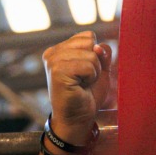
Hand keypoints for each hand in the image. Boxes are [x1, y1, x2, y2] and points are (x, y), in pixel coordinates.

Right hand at [43, 29, 111, 145]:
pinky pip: (88, 65)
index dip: (95, 54)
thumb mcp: (100, 68)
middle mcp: (53, 53)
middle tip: (83, 79)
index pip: (88, 36)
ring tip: (81, 84)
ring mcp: (53, 61)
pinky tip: (80, 86)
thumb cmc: (87, 95)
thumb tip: (98, 46)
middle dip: (95, 62)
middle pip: (90, 42)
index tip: (85, 71)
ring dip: (93, 71)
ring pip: (91, 54)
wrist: (77, 117)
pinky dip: (91, 77)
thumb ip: (102, 53)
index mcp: (60, 49)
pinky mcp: (57, 71)